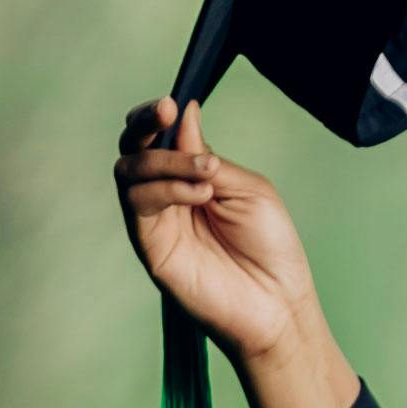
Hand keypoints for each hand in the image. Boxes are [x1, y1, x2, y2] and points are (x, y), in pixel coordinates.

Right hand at [113, 99, 357, 407]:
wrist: (277, 303)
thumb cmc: (270, 248)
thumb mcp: (246, 187)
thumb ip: (208, 153)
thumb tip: (185, 111)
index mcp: (189, 177)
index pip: (157, 137)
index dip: (156, 115)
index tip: (172, 104)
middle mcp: (165, 196)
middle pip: (131, 148)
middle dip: (144, 124)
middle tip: (167, 113)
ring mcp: (155, 222)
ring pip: (129, 172)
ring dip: (164, 161)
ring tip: (206, 174)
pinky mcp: (150, 247)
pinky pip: (138, 205)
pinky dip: (166, 189)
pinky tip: (199, 194)